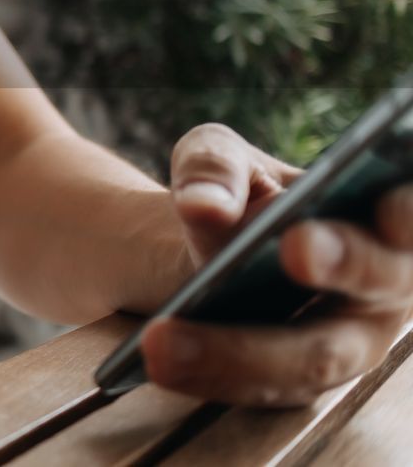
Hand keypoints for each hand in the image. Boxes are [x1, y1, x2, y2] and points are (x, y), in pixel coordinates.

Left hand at [141, 123, 412, 405]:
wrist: (204, 243)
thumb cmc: (235, 190)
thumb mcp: (220, 158)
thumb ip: (214, 166)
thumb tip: (204, 205)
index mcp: (387, 208)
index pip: (410, 209)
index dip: (406, 209)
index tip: (369, 199)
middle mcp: (388, 280)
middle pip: (381, 281)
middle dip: (346, 261)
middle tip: (297, 247)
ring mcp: (351, 339)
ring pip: (314, 355)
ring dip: (241, 350)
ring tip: (166, 338)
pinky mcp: (304, 379)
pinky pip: (266, 386)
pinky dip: (212, 372)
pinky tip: (157, 356)